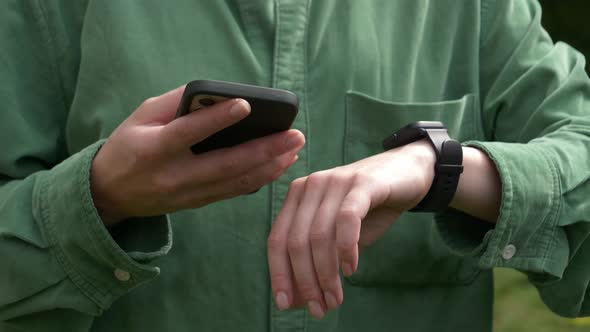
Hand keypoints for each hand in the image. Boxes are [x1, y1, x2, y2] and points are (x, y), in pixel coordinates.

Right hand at [91, 86, 304, 225]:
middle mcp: (173, 176)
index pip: (188, 133)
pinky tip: (278, 166)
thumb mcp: (140, 117)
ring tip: (294, 150)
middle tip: (294, 135)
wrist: (109, 194)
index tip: (246, 104)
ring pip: (235, 183)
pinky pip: (233, 192)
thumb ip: (174, 103)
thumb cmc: (127, 146)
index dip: (217, 119)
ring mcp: (187, 194)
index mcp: (153, 149)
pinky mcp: (197, 203)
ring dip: (269, 167)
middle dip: (264, 150)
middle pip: (225, 164)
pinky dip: (258, 179)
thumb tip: (215, 93)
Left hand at [267, 140, 435, 318]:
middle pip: (296, 241)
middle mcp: (310, 185)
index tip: (285, 305)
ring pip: (319, 235)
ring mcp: (335, 181)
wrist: (407, 173)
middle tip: (319, 308)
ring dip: (326, 274)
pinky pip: (347, 219)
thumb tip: (296, 301)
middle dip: (305, 281)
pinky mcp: (362, 183)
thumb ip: (317, 263)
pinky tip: (350, 269)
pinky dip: (346, 249)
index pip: (277, 239)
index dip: (279, 274)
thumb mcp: (338, 238)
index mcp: (296, 196)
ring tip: (335, 299)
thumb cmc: (368, 210)